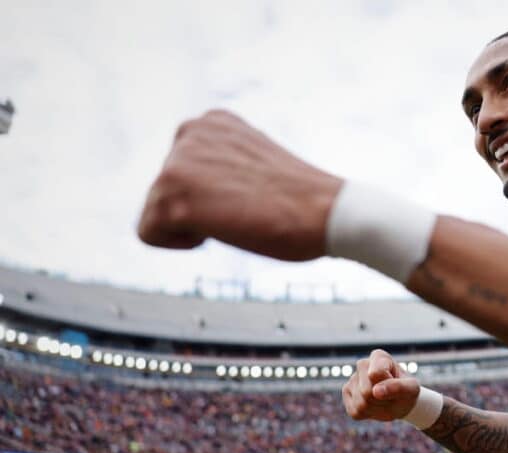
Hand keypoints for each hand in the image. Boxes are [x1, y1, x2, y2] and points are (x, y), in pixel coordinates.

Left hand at [137, 110, 341, 260]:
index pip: (182, 173)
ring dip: (195, 226)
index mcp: (212, 122)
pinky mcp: (172, 195)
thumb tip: (202, 191)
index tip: (251, 198)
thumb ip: (223, 165)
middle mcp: (189, 132)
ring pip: (156, 212)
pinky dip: (180, 244)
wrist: (328, 212)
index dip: (213, 198)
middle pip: (165, 192)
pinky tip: (218, 231)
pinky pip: (148, 233)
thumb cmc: (304, 200)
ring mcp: (178, 162)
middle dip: (199, 211)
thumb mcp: (257, 164)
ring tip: (237, 217)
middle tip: (247, 210)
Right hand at [342, 349, 420, 421]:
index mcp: (380, 357)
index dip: (389, 386)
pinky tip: (374, 406)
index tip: (397, 385)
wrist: (400, 401)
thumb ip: (398, 387)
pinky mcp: (346, 394)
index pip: (376, 374)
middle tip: (391, 396)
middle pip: (367, 392)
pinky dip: (369, 414)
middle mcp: (362, 365)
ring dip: (377, 408)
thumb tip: (375, 391)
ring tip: (384, 401)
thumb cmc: (406, 391)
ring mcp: (352, 379)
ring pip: (361, 404)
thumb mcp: (412, 389)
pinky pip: (355, 412)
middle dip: (382, 400)